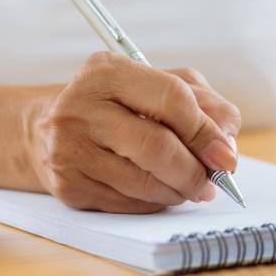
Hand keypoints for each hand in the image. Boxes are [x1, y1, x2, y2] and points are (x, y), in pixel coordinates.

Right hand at [24, 52, 240, 212]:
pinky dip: (154, 203)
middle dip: (194, 171)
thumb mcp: (159, 86)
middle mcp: (80, 107)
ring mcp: (69, 149)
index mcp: (107, 72)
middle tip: (211, 182)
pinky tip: (156, 192)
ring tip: (187, 186)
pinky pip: (127, 204)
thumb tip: (227, 144)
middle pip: (157, 147)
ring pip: (144, 183)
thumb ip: (203, 104)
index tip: (227, 155)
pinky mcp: (68, 185)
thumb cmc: (117, 105)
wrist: (47, 130)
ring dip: (178, 191)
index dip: (206, 132)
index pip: (172, 100)